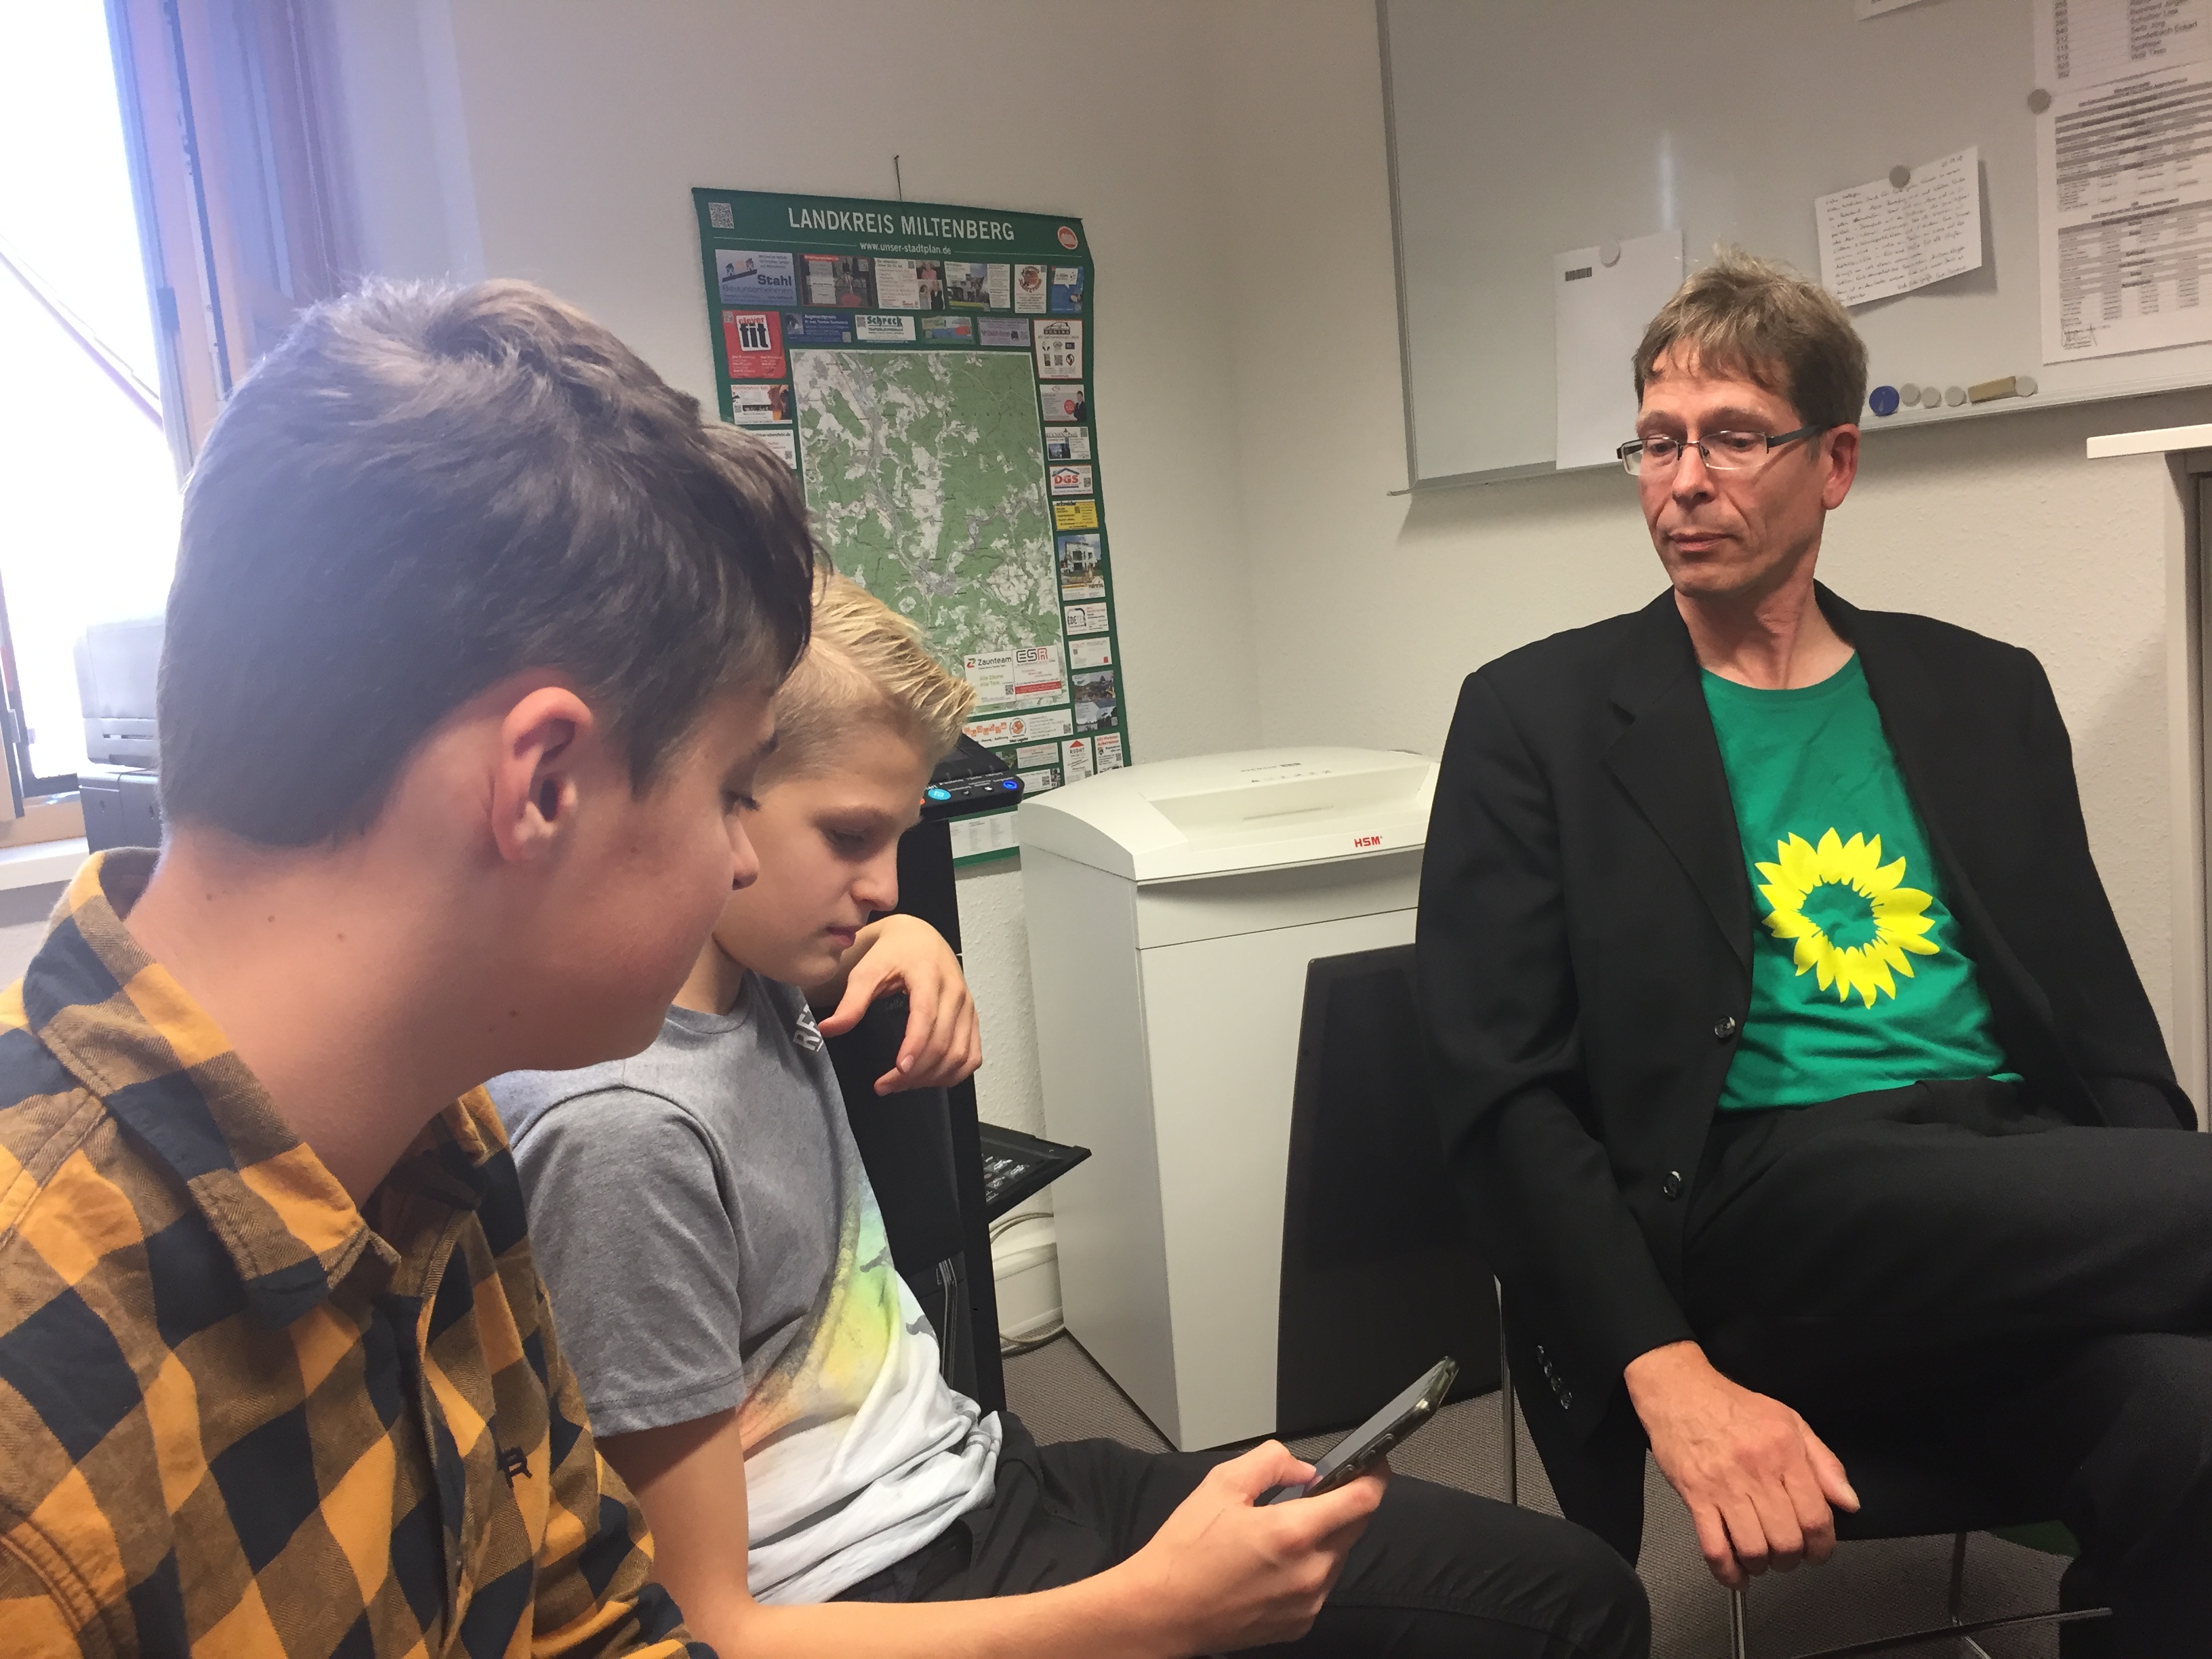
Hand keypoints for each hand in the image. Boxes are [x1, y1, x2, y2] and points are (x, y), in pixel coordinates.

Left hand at [811, 915, 981, 1092]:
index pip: (927, 1016)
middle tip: (885, 1085)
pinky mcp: (972, 1019)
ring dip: (931, 1077)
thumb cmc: (892, 954)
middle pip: (943, 1043)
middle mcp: (955, 992)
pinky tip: (928, 1078)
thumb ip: (851, 1002)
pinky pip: (971, 1056)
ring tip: (902, 1083)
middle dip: (915, 1072)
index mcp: (929, 975)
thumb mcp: (866, 971)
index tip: (897, 1071)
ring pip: (959, 1055)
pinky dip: (953, 1074)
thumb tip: (828, 1029)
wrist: (920, 938)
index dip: (915, 1047)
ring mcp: (968, 1007)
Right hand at [1116, 1442, 1384, 1652]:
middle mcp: (1309, 1573)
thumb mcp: (1221, 1485)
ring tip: (1280, 1532)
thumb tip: (1303, 1469)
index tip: (1375, 1463)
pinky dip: (1310, 1567)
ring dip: (1324, 1537)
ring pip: (1338, 1556)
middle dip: (1343, 1503)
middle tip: (1314, 1492)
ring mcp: (1307, 1603)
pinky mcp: (1299, 1623)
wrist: (1163, 1611)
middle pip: (1355, 1527)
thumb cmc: (1186, 1552)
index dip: (1375, 1476)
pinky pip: (1321, 1585)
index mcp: (1292, 1533)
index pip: (1362, 1500)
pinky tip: (1273, 1562)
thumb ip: (1271, 1462)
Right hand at [1625, 1341, 1857, 1588]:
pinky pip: (1714, 1547)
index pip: (1816, 1517)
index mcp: (1784, 1452)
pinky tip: (1736, 1573)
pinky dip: (1727, 1571)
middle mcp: (1756, 1471)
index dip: (1823, 1546)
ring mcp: (1723, 1486)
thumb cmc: (1732, 1406)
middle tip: (1788, 1555)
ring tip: (1762, 1559)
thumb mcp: (1790, 1422)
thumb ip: (1825, 1463)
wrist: (1678, 1391)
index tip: (1818, 1552)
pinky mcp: (1695, 1496)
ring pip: (1753, 1549)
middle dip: (1792, 1559)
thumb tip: (1848, 1502)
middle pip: (1786, 1540)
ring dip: (1762, 1565)